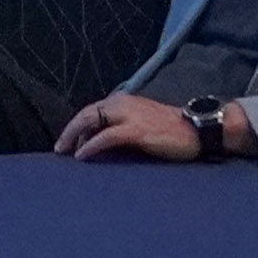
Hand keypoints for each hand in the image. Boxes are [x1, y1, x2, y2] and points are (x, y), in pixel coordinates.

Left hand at [53, 93, 209, 163]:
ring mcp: (129, 116)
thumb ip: (124, 126)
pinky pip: (106, 137)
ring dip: (74, 136)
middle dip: (70, 130)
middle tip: (59, 148)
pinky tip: (81, 156)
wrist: (197, 129)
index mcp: (125, 101)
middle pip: (87, 114)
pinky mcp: (136, 131)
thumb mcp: (144, 121)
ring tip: (64, 152)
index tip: (70, 141)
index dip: (78, 125)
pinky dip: (90, 146)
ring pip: (91, 121)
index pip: (93, 110)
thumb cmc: (172, 130)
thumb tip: (104, 141)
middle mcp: (123, 103)